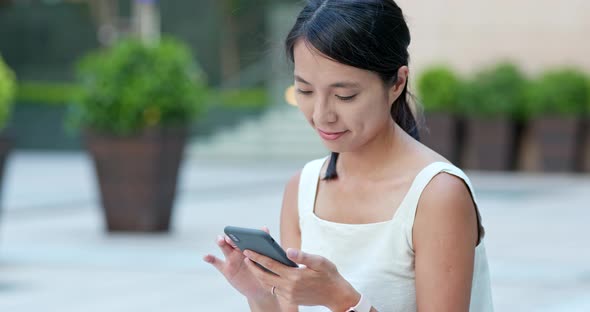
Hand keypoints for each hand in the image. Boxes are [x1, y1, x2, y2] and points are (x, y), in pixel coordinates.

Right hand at [203, 227, 274, 301]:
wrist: (260, 289)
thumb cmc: (264, 271)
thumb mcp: (266, 258)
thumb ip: (264, 243)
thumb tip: (264, 227)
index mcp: (248, 246)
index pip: (242, 237)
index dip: (239, 234)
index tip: (239, 233)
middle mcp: (238, 250)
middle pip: (232, 240)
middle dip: (230, 237)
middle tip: (229, 237)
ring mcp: (231, 259)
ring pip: (224, 248)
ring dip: (221, 242)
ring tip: (220, 240)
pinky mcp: (226, 269)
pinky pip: (216, 262)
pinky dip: (210, 258)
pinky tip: (206, 256)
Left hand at [243, 248, 360, 310]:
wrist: (336, 295)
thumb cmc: (329, 275)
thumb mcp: (319, 261)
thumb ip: (302, 256)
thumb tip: (288, 250)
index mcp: (295, 275)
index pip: (271, 264)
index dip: (258, 257)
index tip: (248, 250)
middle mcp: (289, 287)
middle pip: (264, 276)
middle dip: (253, 266)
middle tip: (245, 256)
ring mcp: (289, 294)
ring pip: (268, 284)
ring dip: (258, 274)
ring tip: (252, 264)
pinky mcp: (290, 299)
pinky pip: (274, 289)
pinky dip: (267, 281)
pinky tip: (265, 274)